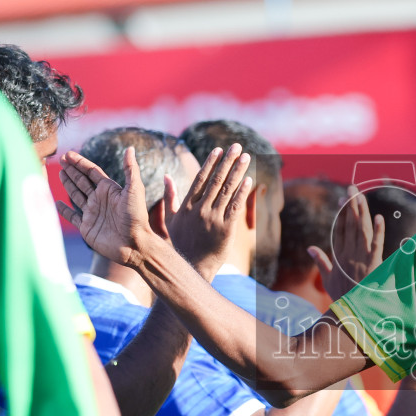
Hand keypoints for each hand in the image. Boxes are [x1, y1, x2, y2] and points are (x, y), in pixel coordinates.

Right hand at [58, 147, 154, 267]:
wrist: (133, 245)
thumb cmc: (136, 217)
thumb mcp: (135, 190)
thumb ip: (130, 169)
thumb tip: (130, 148)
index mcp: (109, 190)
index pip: (92, 172)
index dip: (80, 163)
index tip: (69, 154)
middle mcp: (100, 200)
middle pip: (82, 181)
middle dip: (72, 170)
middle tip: (61, 159)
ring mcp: (92, 213)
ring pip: (76, 195)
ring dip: (68, 184)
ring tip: (59, 173)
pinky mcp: (86, 227)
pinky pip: (72, 216)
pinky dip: (64, 210)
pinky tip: (57, 202)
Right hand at [167, 145, 253, 275]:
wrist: (192, 268)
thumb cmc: (180, 244)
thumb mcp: (170, 220)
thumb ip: (170, 197)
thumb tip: (166, 176)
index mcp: (187, 206)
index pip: (200, 179)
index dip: (210, 163)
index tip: (218, 149)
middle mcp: (200, 210)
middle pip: (216, 181)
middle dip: (228, 162)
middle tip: (237, 146)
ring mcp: (213, 219)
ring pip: (227, 191)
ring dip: (237, 172)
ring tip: (246, 157)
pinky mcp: (226, 230)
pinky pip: (235, 207)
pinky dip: (242, 193)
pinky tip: (249, 180)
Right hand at [308, 187, 384, 299]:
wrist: (350, 313)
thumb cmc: (341, 296)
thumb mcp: (327, 279)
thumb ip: (320, 261)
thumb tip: (310, 247)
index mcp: (339, 255)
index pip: (340, 229)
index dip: (342, 213)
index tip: (343, 199)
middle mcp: (349, 254)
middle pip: (350, 225)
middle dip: (351, 206)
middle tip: (352, 188)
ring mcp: (361, 259)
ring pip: (361, 231)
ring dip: (362, 213)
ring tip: (361, 196)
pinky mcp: (373, 265)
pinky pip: (376, 246)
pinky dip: (378, 232)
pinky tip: (379, 218)